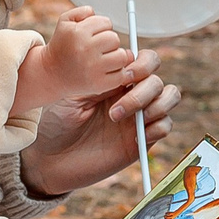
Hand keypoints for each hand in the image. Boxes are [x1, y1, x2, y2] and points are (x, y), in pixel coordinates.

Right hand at [14, 7, 137, 114]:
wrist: (51, 73)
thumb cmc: (62, 46)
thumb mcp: (65, 22)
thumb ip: (84, 11)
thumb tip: (105, 20)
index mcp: (78, 33)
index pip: (106, 23)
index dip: (102, 28)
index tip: (94, 35)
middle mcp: (85, 50)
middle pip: (115, 39)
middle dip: (109, 42)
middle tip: (99, 48)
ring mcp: (92, 68)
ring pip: (122, 56)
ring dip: (116, 57)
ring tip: (104, 59)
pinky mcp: (98, 84)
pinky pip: (121, 75)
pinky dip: (117, 72)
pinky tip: (106, 71)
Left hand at [21, 48, 180, 195]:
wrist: (49, 158)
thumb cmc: (54, 122)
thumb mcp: (71, 93)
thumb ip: (98, 77)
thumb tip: (125, 63)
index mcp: (114, 79)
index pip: (144, 61)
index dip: (142, 64)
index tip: (124, 76)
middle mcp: (130, 94)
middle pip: (157, 79)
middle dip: (143, 91)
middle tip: (115, 110)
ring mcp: (138, 117)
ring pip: (169, 96)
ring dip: (156, 105)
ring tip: (125, 120)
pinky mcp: (142, 140)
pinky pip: (165, 126)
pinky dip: (157, 127)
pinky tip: (135, 136)